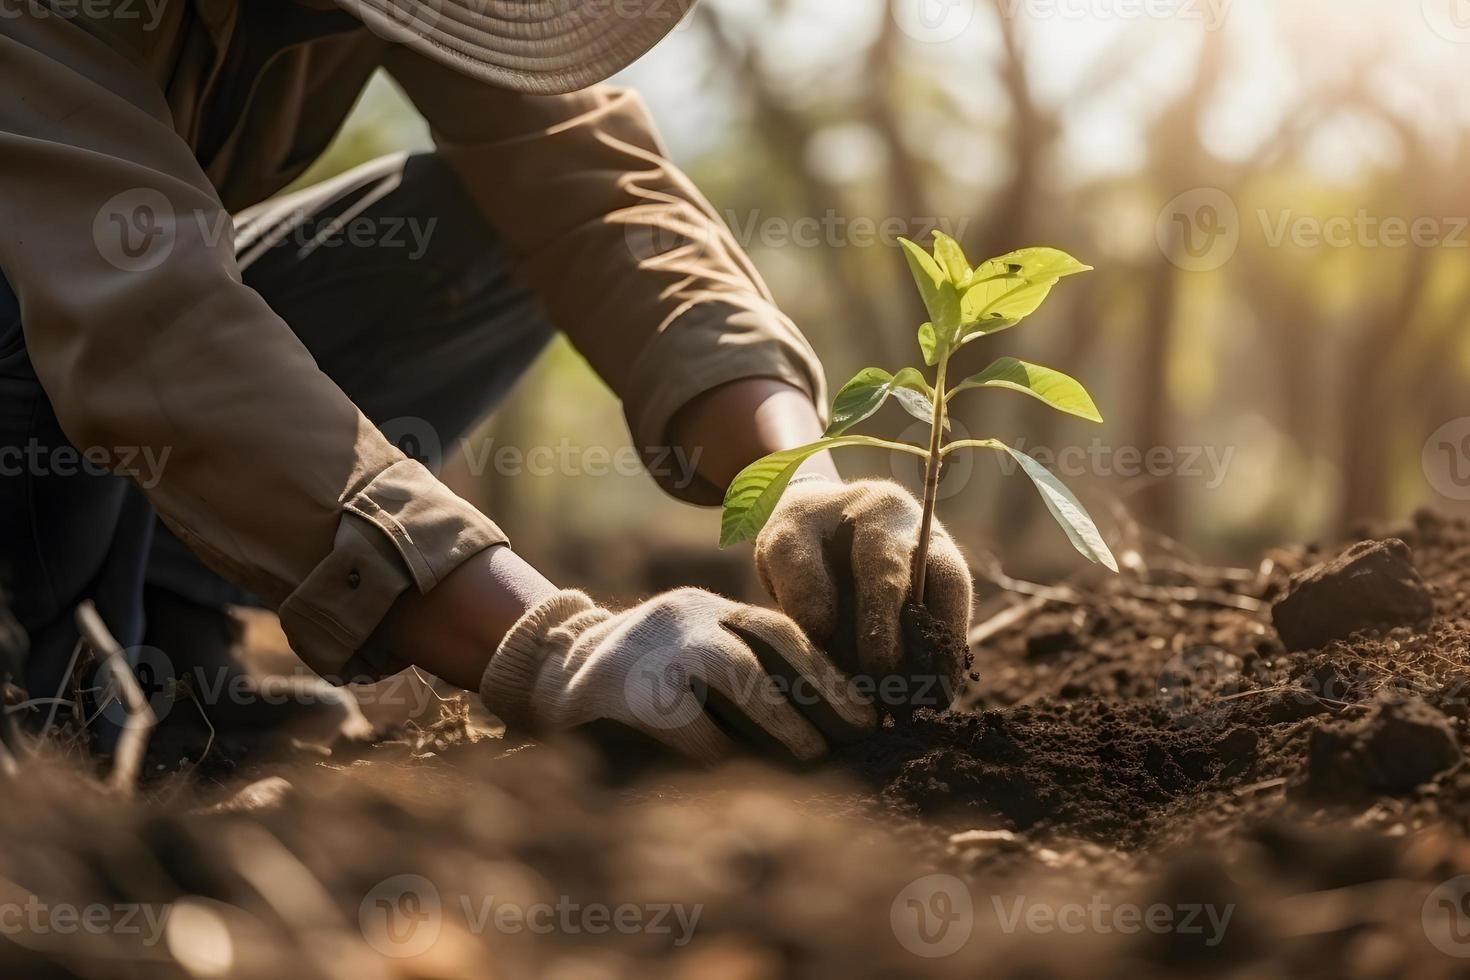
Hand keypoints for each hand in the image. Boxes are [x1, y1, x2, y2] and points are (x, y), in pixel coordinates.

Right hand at [479, 588, 876, 763]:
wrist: (544, 675)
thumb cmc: (634, 680)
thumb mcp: (683, 656)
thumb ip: (732, 671)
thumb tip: (814, 721)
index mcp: (704, 608)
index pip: (779, 627)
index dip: (826, 668)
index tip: (864, 709)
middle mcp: (685, 615)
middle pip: (769, 640)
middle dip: (821, 686)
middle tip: (857, 729)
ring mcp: (656, 646)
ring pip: (738, 672)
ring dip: (782, 717)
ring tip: (812, 757)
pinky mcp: (627, 686)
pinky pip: (689, 721)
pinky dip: (719, 751)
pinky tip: (739, 778)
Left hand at [754, 478, 972, 699]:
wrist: (823, 520)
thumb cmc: (801, 533)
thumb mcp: (782, 542)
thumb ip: (797, 577)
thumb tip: (822, 630)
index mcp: (879, 511)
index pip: (886, 565)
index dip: (885, 616)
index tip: (878, 664)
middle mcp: (922, 530)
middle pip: (942, 582)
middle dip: (931, 641)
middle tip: (916, 692)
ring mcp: (939, 556)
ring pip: (955, 603)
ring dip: (946, 654)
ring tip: (931, 702)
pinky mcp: (942, 586)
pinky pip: (951, 621)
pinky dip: (941, 657)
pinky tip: (929, 695)